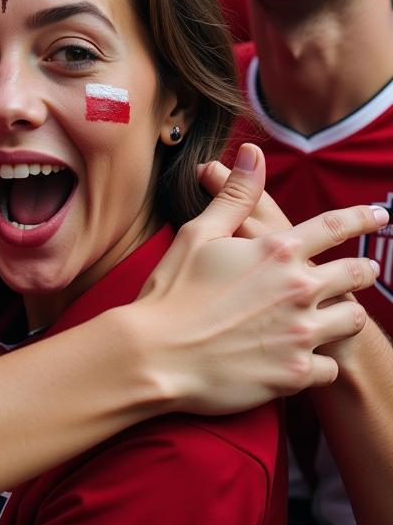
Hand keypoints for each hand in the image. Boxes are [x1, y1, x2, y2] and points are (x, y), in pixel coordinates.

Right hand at [136, 144, 383, 410]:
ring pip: (352, 320)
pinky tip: (298, 360)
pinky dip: (316, 364)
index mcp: (277, 250)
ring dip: (342, 317)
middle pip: (357, 275)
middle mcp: (298, 288)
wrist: (154, 355)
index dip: (363, 218)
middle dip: (362, 272)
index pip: (336, 226)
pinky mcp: (295, 373)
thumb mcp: (198, 234)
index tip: (380, 216)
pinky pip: (328, 368)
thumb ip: (234, 195)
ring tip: (330, 320)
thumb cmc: (171, 292)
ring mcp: (301, 332)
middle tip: (359, 274)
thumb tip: (251, 151)